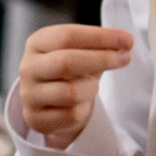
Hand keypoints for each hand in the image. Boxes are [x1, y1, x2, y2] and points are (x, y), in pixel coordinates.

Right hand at [17, 24, 134, 147]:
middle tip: (125, 58)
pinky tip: (81, 105)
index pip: (66, 36)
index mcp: (37, 44)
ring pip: (71, 92)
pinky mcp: (36, 119)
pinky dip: (84, 110)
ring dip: (92, 89)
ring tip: (92, 86)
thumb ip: (102, 45)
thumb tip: (126, 42)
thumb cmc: (71, 70)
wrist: (52, 102)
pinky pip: (71, 115)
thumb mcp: (82, 51)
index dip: (100, 37)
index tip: (128, 40)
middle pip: (66, 61)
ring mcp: (29, 95)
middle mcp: (28, 68)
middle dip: (101, 59)